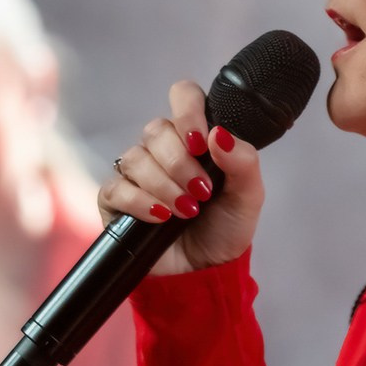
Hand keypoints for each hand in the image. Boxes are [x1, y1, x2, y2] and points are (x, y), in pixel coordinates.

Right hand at [97, 79, 264, 275]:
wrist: (206, 270)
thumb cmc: (227, 226)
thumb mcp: (249, 194)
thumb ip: (243, 161)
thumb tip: (219, 133)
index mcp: (196, 137)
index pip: (184, 96)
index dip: (188, 111)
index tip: (201, 141)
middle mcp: (164, 149)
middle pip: (156, 130)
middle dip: (180, 163)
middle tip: (201, 192)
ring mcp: (137, 173)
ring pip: (136, 158)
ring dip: (164, 185)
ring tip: (186, 211)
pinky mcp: (116, 200)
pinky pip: (116, 188)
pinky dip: (141, 202)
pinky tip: (160, 217)